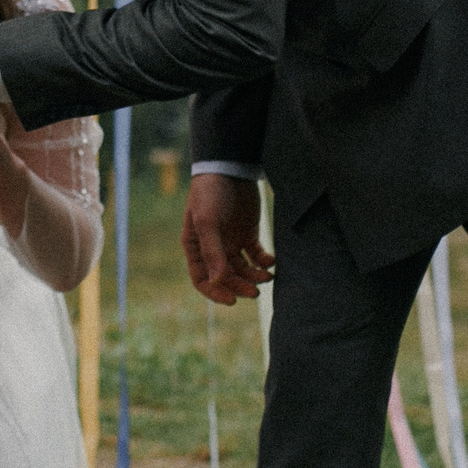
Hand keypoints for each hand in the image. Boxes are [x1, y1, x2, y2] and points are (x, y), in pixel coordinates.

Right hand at [181, 173, 273, 305]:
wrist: (230, 167)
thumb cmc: (211, 192)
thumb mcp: (208, 221)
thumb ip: (213, 252)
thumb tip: (218, 281)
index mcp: (195, 246)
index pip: (202, 278)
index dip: (215, 292)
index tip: (232, 300)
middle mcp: (212, 247)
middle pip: (226, 277)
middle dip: (240, 286)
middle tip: (256, 292)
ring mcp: (231, 241)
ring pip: (243, 269)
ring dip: (254, 276)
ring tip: (267, 276)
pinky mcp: (248, 233)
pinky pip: (256, 255)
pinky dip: (264, 261)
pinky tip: (271, 262)